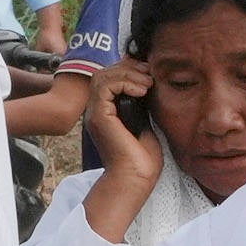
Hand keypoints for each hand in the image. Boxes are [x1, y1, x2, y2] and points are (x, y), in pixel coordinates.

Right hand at [83, 61, 163, 237]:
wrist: (135, 178)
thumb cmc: (142, 158)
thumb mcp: (144, 122)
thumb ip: (140, 103)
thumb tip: (147, 82)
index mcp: (105, 112)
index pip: (109, 78)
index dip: (128, 69)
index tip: (150, 75)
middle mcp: (96, 111)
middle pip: (104, 73)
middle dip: (128, 68)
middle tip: (150, 75)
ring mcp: (95, 114)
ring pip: (103, 76)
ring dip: (128, 74)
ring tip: (148, 83)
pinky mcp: (99, 117)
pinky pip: (105, 87)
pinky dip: (125, 83)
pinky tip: (142, 91)